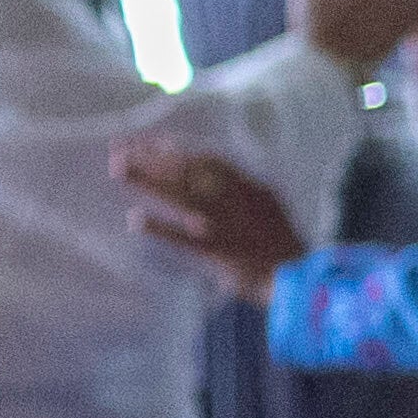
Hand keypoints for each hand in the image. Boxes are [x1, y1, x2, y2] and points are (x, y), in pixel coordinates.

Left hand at [116, 142, 306, 297]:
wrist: (299, 276)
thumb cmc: (280, 244)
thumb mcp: (267, 205)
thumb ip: (241, 188)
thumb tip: (214, 171)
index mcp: (249, 187)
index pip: (206, 159)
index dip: (175, 149)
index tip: (148, 141)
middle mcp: (236, 199)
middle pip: (187, 172)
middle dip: (153, 158)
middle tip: (120, 148)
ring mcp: (227, 224)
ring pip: (182, 196)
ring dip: (149, 181)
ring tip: (118, 169)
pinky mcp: (219, 251)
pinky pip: (184, 238)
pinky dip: (160, 228)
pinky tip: (135, 219)